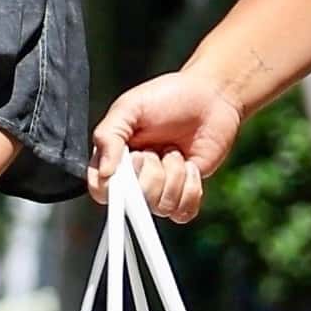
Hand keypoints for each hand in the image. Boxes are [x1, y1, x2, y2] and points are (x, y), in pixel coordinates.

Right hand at [90, 69, 247, 221]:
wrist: (209, 98)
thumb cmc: (167, 98)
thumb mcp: (129, 108)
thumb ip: (109, 136)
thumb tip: (104, 173)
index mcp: (113, 158)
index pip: (101, 190)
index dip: (115, 184)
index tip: (133, 160)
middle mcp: (133, 178)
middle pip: (134, 203)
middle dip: (151, 173)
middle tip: (156, 148)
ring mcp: (159, 189)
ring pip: (161, 206)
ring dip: (174, 174)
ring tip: (175, 151)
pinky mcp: (184, 195)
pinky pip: (183, 212)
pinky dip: (191, 188)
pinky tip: (190, 165)